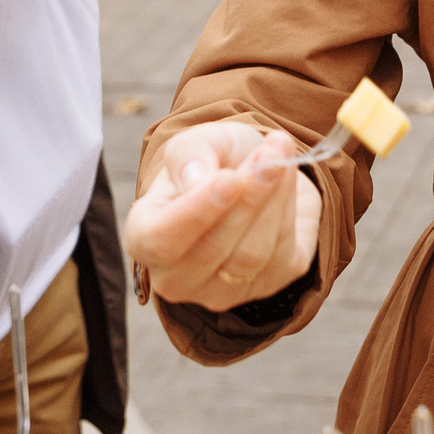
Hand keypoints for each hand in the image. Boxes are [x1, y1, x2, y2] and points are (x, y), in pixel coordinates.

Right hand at [124, 121, 319, 312]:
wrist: (252, 176)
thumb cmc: (214, 160)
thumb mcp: (199, 141)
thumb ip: (190, 153)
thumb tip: (194, 179)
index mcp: (144, 238)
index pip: (160, 240)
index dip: (196, 212)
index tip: (229, 178)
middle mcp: (176, 276)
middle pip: (212, 249)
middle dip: (248, 196)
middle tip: (272, 151)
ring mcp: (220, 292)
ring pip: (251, 254)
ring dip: (274, 199)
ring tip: (280, 155)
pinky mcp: (265, 288)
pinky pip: (282, 256)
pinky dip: (289, 210)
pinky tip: (286, 179)